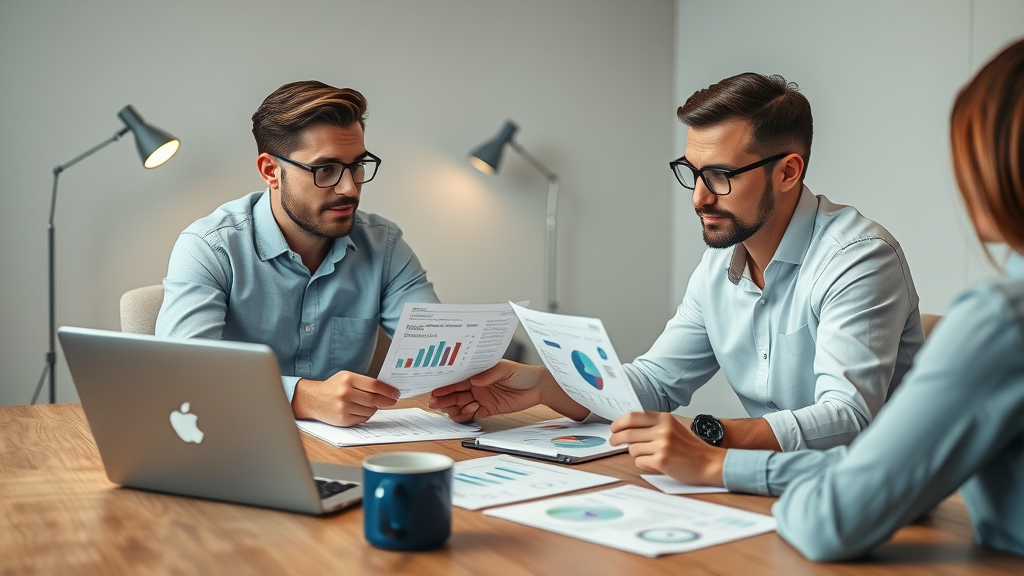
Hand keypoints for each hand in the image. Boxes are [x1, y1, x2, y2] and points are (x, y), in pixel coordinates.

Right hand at [291, 371, 398, 426]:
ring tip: (367, 404)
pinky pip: (363, 419)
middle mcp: (345, 393)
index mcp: (348, 379)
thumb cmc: (333, 387)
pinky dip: (365, 415)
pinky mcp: (343, 419)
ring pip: (370, 411)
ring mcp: (344, 407)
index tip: (396, 393)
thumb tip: (387, 390)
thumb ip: (364, 382)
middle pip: (374, 399)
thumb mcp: (346, 377)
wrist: (312, 399)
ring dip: (374, 408)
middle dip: (386, 401)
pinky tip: (359, 410)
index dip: (388, 390)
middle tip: (392, 400)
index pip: (374, 385)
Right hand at [428, 360, 551, 422]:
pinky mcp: (486, 409)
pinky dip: (466, 414)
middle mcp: (475, 385)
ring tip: (452, 408)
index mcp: (476, 373)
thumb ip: (489, 374)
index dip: (445, 385)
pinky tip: (472, 409)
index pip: (456, 379)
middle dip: (442, 398)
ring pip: (458, 405)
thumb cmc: (522, 373)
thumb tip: (474, 379)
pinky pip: (470, 414)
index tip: (436, 390)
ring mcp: (480, 398)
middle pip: (453, 393)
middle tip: (434, 403)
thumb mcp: (506, 369)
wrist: (538, 387)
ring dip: (452, 407)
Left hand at [609, 411, 725, 485]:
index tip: (613, 428)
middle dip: (616, 438)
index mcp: (664, 419)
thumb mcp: (673, 427)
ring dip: (636, 453)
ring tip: (648, 455)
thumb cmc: (690, 447)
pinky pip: (639, 462)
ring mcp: (662, 446)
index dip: (619, 423)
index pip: (633, 417)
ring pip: (632, 449)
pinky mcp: (661, 461)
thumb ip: (653, 425)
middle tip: (613, 441)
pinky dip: (643, 464)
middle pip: (628, 432)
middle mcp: (662, 430)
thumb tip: (627, 427)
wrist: (709, 463)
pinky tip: (654, 463)